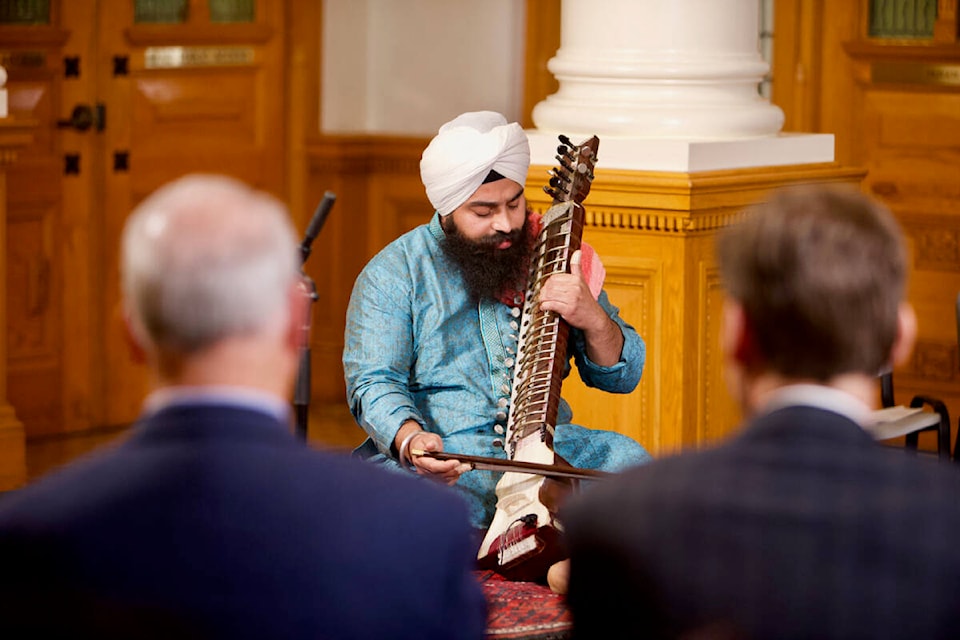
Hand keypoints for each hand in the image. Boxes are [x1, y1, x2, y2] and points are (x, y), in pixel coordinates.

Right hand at [404, 430, 470, 485]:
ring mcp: (429, 476)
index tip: (457, 462)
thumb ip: (431, 443)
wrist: (420, 448)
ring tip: (466, 467)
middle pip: (441, 475)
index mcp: (421, 461)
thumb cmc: (425, 443)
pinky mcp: (435, 479)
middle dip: (455, 470)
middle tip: (467, 465)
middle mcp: (424, 471)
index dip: (446, 466)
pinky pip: (446, 482)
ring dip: (456, 474)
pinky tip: (460, 471)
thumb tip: (431, 446)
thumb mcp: (428, 439)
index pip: (434, 467)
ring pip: (445, 480)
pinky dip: (454, 477)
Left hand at [537, 250, 623, 366]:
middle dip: (544, 291)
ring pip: (549, 295)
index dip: (548, 282)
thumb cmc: (586, 301)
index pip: (555, 277)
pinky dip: (545, 306)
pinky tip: (545, 307)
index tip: (547, 287)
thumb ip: (577, 267)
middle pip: (550, 286)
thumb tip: (577, 252)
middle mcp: (574, 288)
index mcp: (576, 280)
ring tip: (543, 301)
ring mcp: (572, 299)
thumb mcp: (582, 282)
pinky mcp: (568, 310)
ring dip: (543, 299)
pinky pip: (551, 305)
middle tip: (543, 295)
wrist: (595, 319)